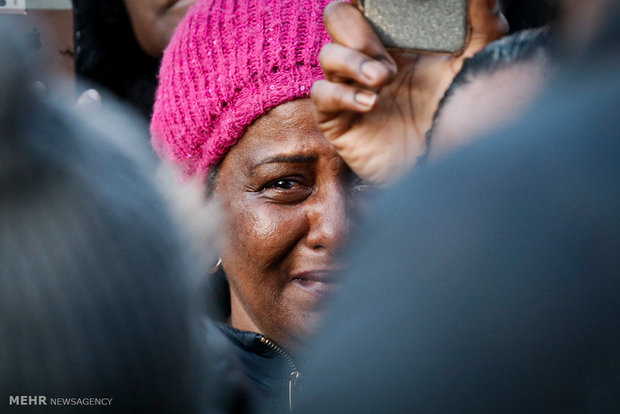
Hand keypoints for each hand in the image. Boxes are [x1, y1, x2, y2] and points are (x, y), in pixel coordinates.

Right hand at [312, 0, 507, 184]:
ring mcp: (351, 88)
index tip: (374, 1)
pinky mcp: (338, 119)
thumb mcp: (479, 61)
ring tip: (384, 80)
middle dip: (354, 26)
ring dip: (353, 62)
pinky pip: (322, 94)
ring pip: (328, 55)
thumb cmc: (460, 112)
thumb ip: (482, 20)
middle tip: (383, 51)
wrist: (447, 165)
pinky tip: (371, 103)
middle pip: (337, 17)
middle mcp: (369, 58)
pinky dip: (342, 94)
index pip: (366, 3)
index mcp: (395, 36)